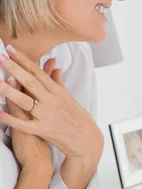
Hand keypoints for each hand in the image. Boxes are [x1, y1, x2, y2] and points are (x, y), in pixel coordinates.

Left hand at [0, 45, 102, 168]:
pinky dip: (11, 118)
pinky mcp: (43, 130)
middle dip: (14, 69)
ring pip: (25, 101)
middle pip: (31, 82)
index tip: (12, 49)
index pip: (38, 72)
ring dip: (8, 91)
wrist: (86, 139)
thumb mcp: (69, 98)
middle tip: (0, 57)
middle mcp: (52, 101)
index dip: (24, 60)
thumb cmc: (77, 118)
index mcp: (57, 92)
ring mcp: (47, 115)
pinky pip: (23, 124)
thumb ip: (58, 82)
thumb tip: (55, 68)